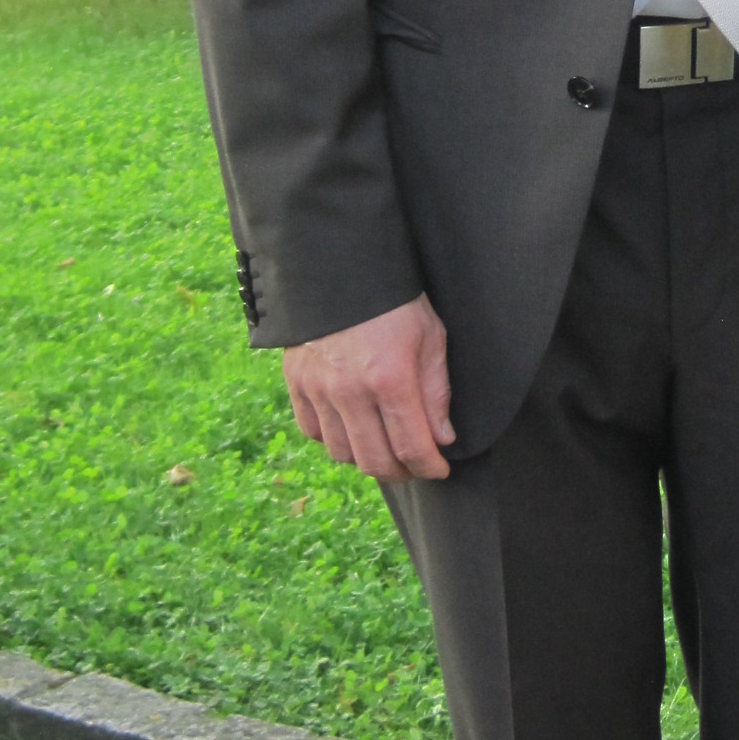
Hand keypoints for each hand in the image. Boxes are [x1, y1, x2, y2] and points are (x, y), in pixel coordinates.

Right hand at [282, 293, 455, 482]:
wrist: (340, 266)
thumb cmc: (395, 300)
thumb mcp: (430, 337)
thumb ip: (436, 392)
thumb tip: (442, 438)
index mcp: (390, 378)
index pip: (412, 448)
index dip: (429, 467)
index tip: (439, 469)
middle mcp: (351, 391)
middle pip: (375, 461)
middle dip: (401, 473)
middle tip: (414, 467)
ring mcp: (319, 388)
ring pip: (342, 453)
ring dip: (366, 459)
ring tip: (385, 449)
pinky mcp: (297, 382)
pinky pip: (313, 432)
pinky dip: (334, 440)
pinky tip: (352, 430)